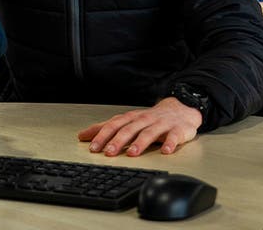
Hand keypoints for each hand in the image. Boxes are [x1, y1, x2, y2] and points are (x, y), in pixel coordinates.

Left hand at [76, 97, 202, 156]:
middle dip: (118, 141)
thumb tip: (83, 136)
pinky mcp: (177, 130)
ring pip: (149, 133)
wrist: (180, 109)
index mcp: (131, 118)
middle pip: (129, 130)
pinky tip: (165, 151)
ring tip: (132, 153)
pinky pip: (173, 137)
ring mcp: (161, 124)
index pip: (113, 125)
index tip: (92, 147)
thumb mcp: (127, 121)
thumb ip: (106, 128)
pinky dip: (170, 143)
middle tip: (108, 152)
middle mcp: (144, 120)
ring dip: (140, 143)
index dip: (102, 135)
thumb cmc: (150, 118)